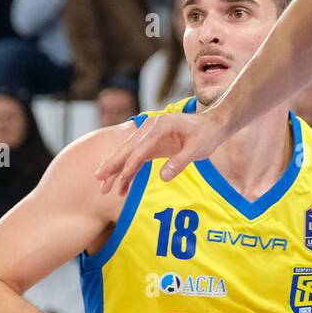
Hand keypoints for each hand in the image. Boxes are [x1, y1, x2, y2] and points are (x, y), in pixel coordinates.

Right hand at [96, 109, 229, 192]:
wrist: (212, 124)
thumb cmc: (206, 135)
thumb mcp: (198, 149)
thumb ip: (180, 162)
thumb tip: (163, 177)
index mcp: (161, 126)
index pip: (140, 148)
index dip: (130, 165)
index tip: (121, 180)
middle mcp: (151, 127)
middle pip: (127, 148)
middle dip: (112, 165)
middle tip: (99, 180)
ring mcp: (149, 134)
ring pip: (128, 153)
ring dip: (116, 170)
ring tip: (104, 187)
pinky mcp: (152, 142)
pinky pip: (136, 157)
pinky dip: (128, 170)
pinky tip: (122, 185)